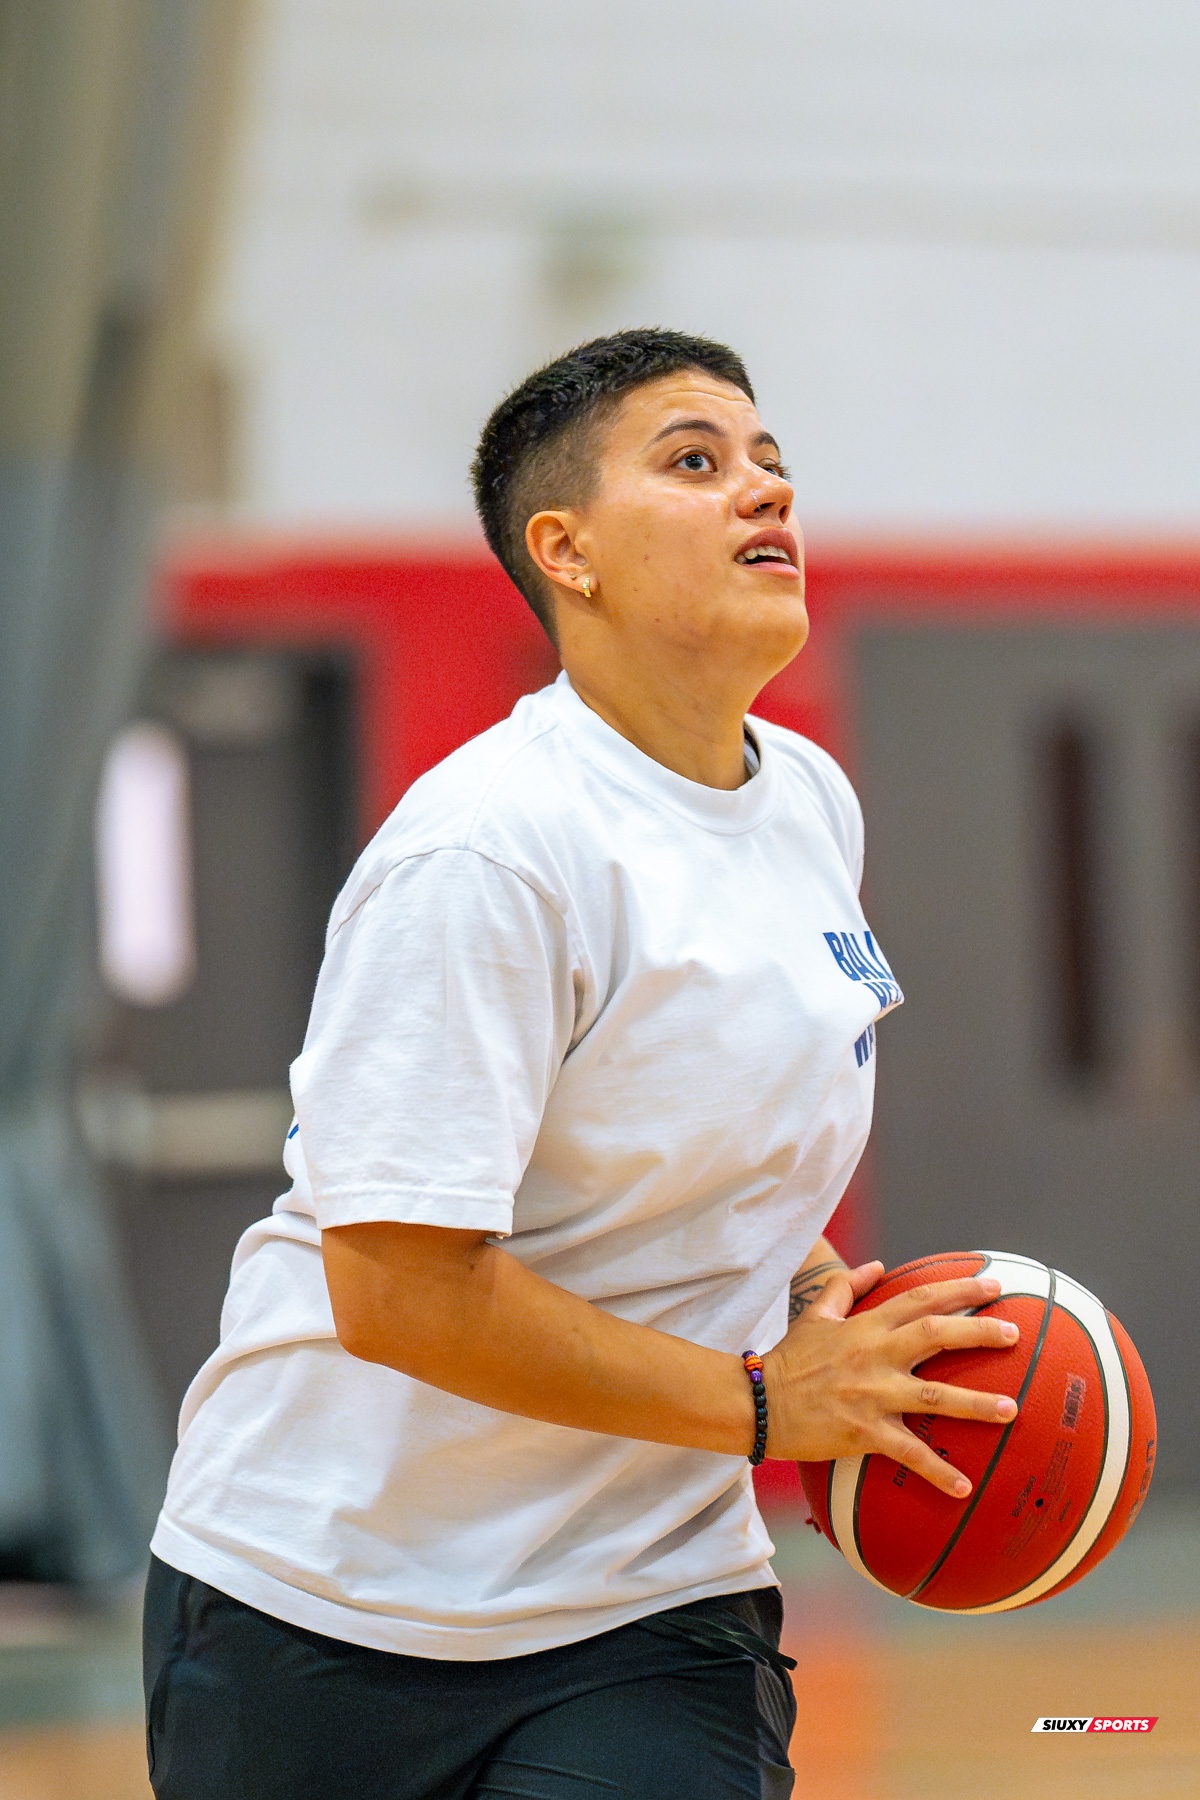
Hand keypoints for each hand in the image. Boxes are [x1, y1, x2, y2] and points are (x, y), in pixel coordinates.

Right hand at [761, 1266, 1018, 1497]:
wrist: (757, 1402)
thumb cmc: (789, 1359)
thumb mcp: (815, 1315)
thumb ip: (845, 1287)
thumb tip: (877, 1265)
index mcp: (867, 1326)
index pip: (920, 1298)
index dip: (959, 1290)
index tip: (993, 1286)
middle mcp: (875, 1355)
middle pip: (936, 1335)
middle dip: (980, 1332)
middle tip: (1016, 1334)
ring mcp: (872, 1394)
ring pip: (934, 1395)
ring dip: (975, 1403)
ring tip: (1011, 1410)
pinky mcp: (864, 1431)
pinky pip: (908, 1452)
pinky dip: (937, 1470)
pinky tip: (963, 1487)